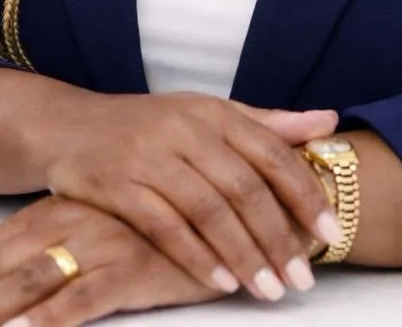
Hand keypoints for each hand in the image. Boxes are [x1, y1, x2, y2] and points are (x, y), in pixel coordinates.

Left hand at [0, 194, 228, 326]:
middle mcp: (73, 219)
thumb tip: (21, 274)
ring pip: (30, 280)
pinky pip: (83, 297)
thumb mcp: (107, 220)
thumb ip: (67, 235)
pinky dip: (50, 318)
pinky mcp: (133, 267)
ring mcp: (101, 241)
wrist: (231, 205)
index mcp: (61, 207)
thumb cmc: (164, 218)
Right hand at [33, 91, 342, 299]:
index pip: (271, 152)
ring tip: (270, 289)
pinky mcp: (118, 184)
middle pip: (244, 187)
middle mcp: (186, 129)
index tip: (331, 232)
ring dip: (243, 253)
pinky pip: (164, 225)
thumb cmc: (151, 125)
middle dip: (278, 236)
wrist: (70, 126)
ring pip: (208, 210)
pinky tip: (221, 282)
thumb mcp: (209, 114)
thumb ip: (267, 124)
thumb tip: (329, 120)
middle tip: (302, 278)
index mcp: (215, 111)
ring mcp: (151, 156)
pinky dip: (196, 256)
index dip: (304, 193)